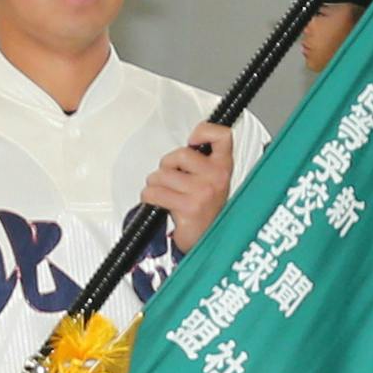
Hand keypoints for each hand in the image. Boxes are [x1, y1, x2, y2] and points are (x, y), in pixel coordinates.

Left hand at [141, 122, 234, 252]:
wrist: (208, 242)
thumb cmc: (207, 212)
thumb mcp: (213, 181)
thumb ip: (203, 160)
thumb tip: (191, 142)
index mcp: (224, 167)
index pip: (222, 136)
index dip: (204, 130)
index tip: (193, 140)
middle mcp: (216, 178)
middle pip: (179, 155)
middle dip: (167, 167)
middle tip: (172, 180)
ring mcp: (202, 192)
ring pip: (161, 175)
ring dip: (156, 184)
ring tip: (166, 194)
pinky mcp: (187, 207)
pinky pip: (154, 193)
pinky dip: (149, 197)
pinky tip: (159, 203)